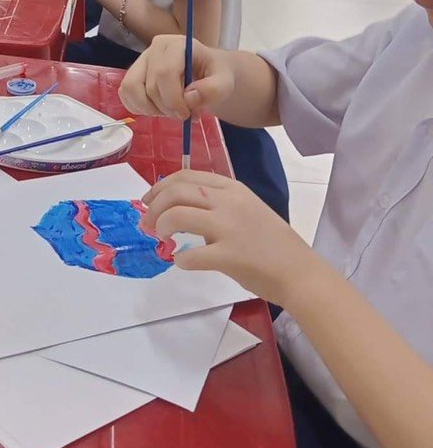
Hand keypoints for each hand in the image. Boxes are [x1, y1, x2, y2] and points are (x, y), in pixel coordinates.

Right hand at [120, 36, 235, 119]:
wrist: (207, 73)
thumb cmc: (215, 75)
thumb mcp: (224, 83)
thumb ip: (213, 90)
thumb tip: (188, 98)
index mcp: (176, 44)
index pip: (165, 72)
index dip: (173, 99)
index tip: (186, 115)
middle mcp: (153, 49)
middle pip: (150, 85)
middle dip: (166, 108)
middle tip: (183, 115)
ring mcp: (140, 61)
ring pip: (131, 89)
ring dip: (150, 109)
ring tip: (169, 111)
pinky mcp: (133, 74)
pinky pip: (125, 94)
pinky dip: (138, 108)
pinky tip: (157, 109)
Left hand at [139, 170, 313, 304]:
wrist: (301, 272)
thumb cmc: (273, 244)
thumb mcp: (247, 209)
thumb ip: (217, 205)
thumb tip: (182, 212)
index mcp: (232, 188)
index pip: (185, 176)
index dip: (160, 187)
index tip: (148, 200)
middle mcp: (229, 201)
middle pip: (176, 191)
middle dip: (153, 207)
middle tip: (146, 224)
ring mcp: (229, 227)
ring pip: (178, 215)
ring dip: (161, 227)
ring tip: (161, 239)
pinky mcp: (230, 255)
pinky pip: (192, 255)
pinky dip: (180, 260)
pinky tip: (181, 263)